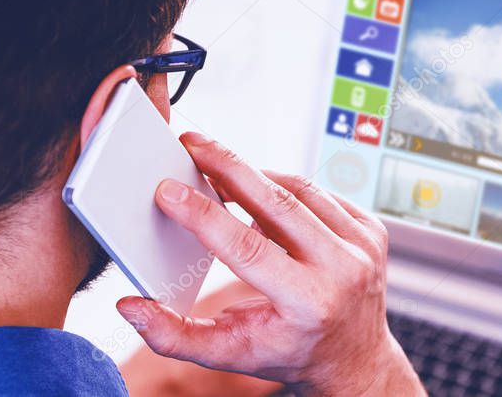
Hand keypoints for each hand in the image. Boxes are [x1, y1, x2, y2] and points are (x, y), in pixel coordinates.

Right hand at [115, 132, 423, 395]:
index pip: (248, 248)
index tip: (168, 189)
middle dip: (227, 166)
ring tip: (215, 164)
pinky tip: (258, 188)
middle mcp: (344, 271)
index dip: (204, 215)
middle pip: (277, 203)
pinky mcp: (371, 229)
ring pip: (298, 190)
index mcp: (309, 303)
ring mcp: (363, 246)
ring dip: (252, 174)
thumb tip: (130, 307)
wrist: (353, 357)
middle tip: (191, 143)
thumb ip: (175, 335)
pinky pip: (318, 193)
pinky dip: (283, 186)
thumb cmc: (289, 351)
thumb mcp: (230, 353)